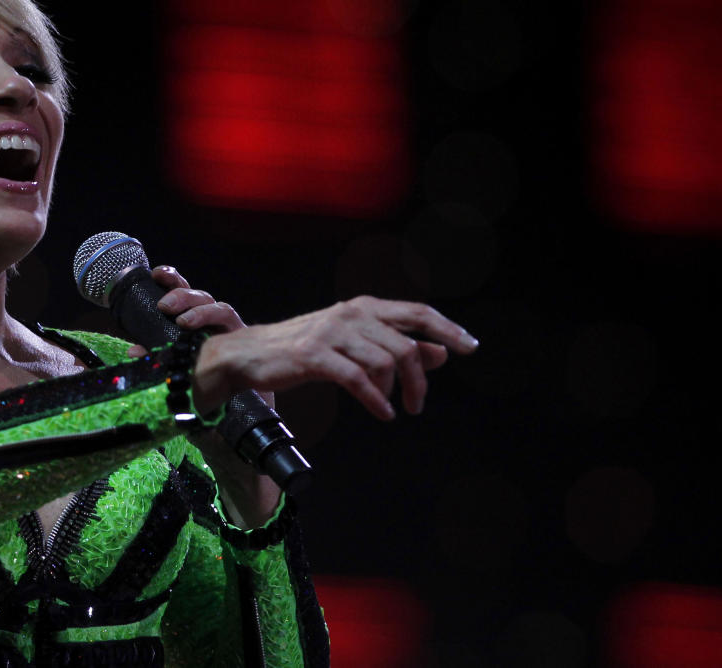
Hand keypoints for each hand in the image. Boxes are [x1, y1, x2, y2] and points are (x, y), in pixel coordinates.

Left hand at [125, 265, 245, 356]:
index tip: (156, 274)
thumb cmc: (196, 360)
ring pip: (217, 307)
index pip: (181, 287)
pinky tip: (207, 336)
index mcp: (191, 310)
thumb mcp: (168, 352)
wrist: (227, 382)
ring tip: (183, 322)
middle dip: (181, 296)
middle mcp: (209, 312)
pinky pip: (232, 325)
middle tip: (164, 306)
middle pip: (199, 295)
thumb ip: (152, 349)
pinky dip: (218, 327)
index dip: (170, 277)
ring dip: (200, 311)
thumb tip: (133, 352)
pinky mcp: (238, 335)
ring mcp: (225, 323)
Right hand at [193, 296, 477, 420]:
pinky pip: (358, 379)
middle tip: (418, 403)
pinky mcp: (314, 355)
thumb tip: (440, 354)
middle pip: (407, 343)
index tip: (470, 347)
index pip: (417, 313)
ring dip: (398, 391)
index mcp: (364, 307)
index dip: (447, 329)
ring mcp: (332, 332)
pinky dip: (376, 400)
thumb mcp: (354, 344)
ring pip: (386, 361)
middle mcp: (351, 314)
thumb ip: (395, 346)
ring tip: (395, 408)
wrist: (251, 353)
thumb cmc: (304, 349)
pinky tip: (382, 412)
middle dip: (420, 378)